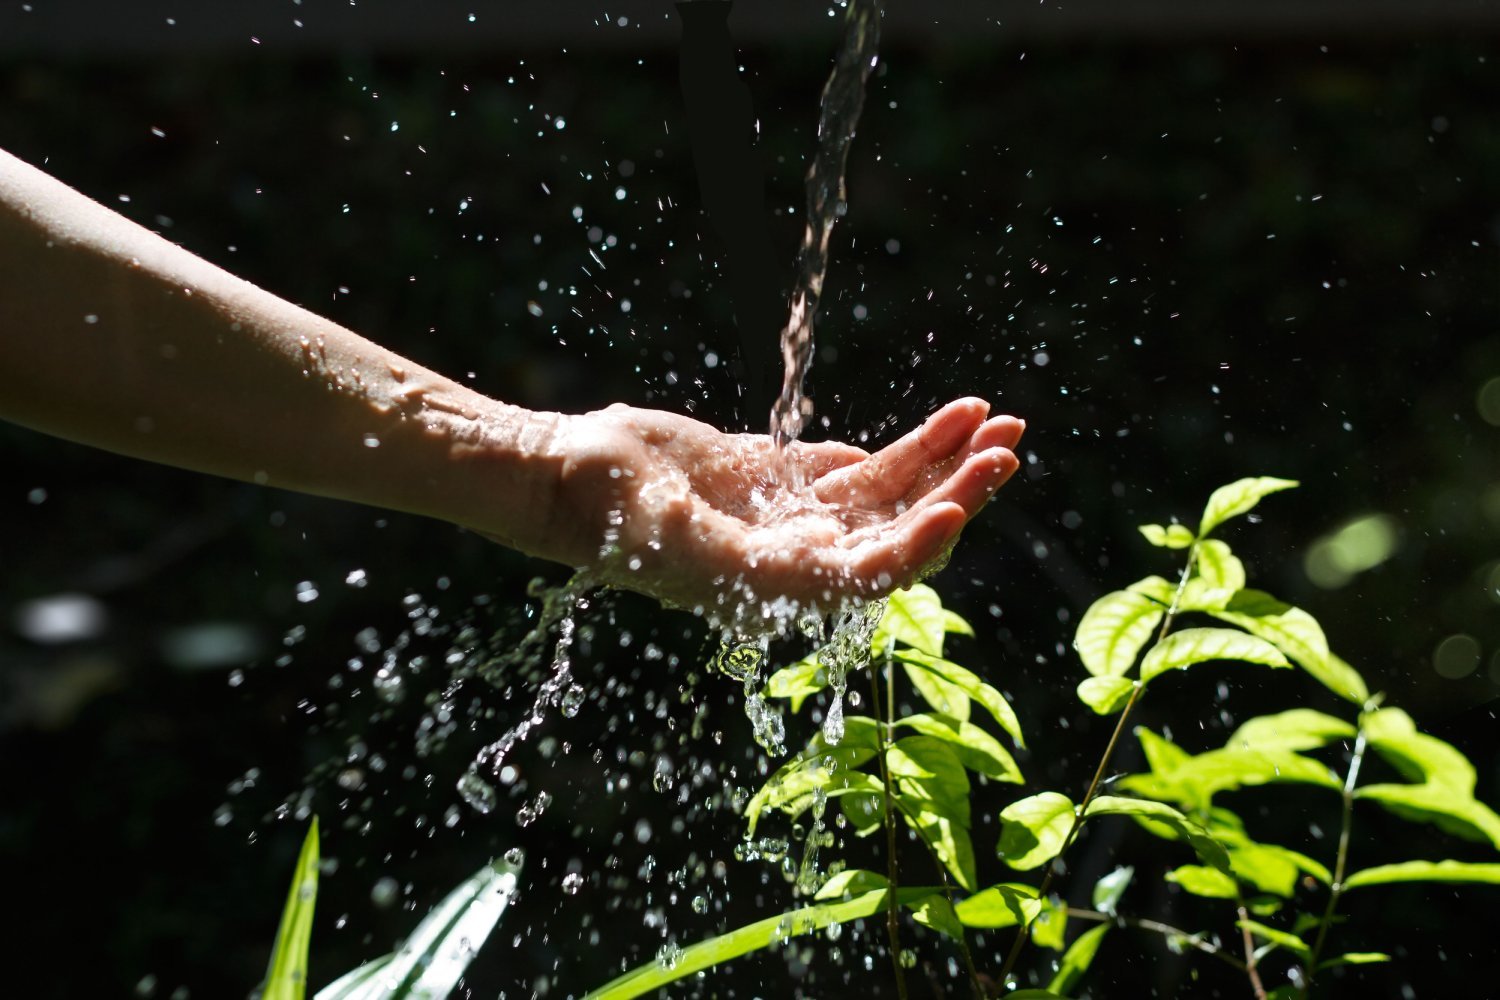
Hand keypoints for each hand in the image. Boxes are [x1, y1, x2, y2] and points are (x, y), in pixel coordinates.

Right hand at [538, 398, 1022, 623]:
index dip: (924, 543)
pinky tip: (944, 423)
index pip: (875, 572)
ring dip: (942, 457)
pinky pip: (855, 464)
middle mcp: (800, 557)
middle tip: (1009, 442)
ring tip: (994, 416)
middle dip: (959, 487)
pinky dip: (900, 444)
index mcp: (783, 587)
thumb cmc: (617, 519)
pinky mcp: (779, 477)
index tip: (960, 505)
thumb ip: (767, 562)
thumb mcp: (692, 545)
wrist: (569, 476)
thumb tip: (843, 561)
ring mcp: (792, 515)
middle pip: (900, 525)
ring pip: (889, 490)